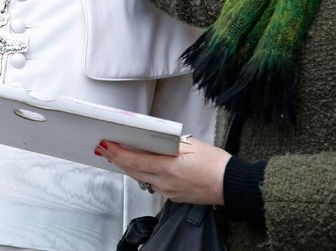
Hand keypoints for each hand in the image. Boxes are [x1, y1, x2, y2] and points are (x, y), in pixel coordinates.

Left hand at [96, 137, 230, 204]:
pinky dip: (142, 174)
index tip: (106, 145)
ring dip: (128, 167)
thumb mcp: (192, 145)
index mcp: (168, 167)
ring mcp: (168, 191)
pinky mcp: (173, 196)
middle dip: (117, 159)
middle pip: (133, 170)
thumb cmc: (216, 164)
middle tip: (104, 149)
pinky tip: (140, 168)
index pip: (135, 160)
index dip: (117, 153)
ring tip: (117, 157)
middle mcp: (165, 182)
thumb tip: (156, 138)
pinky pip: (152, 184)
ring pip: (141, 178)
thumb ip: (170, 143)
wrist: (230, 184)